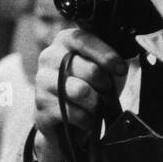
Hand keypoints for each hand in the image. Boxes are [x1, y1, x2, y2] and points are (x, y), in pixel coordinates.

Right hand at [34, 25, 127, 145]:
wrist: (70, 121)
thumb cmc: (90, 88)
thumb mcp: (104, 68)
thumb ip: (109, 59)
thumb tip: (119, 64)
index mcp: (65, 41)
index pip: (84, 40)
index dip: (106, 55)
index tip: (121, 69)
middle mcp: (48, 57)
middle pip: (89, 69)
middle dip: (104, 85)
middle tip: (104, 92)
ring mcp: (41, 82)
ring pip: (81, 91)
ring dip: (96, 103)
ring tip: (94, 106)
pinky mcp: (40, 107)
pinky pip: (73, 113)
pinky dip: (86, 120)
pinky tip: (83, 119)